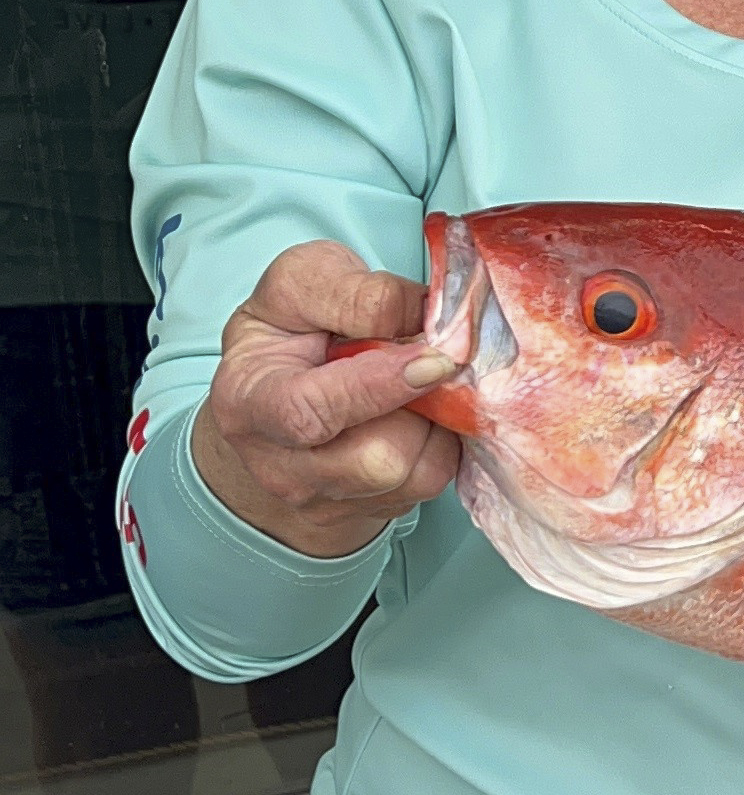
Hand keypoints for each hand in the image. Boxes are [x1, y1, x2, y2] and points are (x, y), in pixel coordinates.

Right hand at [191, 240, 460, 558]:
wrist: (283, 385)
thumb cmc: (291, 326)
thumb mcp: (304, 281)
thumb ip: (355, 293)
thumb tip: (421, 315)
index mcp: (248, 401)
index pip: (308, 412)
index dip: (378, 387)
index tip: (434, 358)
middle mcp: (279, 465)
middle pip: (374, 461)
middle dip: (423, 407)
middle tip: (437, 360)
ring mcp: (321, 498)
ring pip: (411, 476)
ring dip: (437, 422)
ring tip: (423, 381)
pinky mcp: (363, 512)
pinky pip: (429, 483)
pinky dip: (444, 442)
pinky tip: (425, 409)